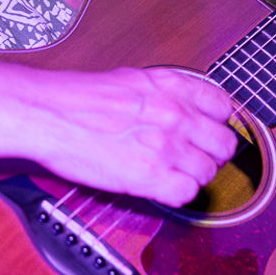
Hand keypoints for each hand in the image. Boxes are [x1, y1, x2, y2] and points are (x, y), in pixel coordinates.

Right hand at [21, 66, 238, 207]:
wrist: (51, 113)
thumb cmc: (80, 97)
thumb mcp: (133, 80)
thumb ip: (165, 94)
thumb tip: (182, 107)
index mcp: (173, 87)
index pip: (224, 107)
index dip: (217, 123)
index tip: (208, 131)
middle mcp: (176, 114)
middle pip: (225, 144)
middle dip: (212, 154)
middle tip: (193, 157)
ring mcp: (166, 146)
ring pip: (208, 172)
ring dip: (192, 176)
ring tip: (169, 173)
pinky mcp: (150, 176)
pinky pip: (187, 194)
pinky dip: (177, 195)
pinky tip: (160, 186)